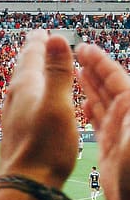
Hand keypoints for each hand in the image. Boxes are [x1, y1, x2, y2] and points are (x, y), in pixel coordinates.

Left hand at [0, 30, 76, 189]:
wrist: (24, 186)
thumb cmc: (44, 148)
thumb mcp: (57, 105)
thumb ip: (58, 72)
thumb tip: (55, 37)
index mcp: (25, 89)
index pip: (31, 57)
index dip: (38, 43)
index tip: (41, 32)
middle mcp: (14, 100)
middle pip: (22, 71)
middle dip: (31, 56)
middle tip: (36, 43)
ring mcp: (11, 118)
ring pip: (20, 89)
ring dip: (29, 75)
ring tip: (34, 70)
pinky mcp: (14, 135)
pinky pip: (21, 106)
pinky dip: (30, 96)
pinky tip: (31, 107)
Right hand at [77, 41, 129, 199]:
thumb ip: (127, 116)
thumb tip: (122, 94)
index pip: (117, 80)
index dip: (101, 63)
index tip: (83, 50)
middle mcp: (127, 120)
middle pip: (109, 87)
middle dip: (94, 69)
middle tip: (75, 53)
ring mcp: (118, 135)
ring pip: (103, 103)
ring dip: (90, 87)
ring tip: (76, 72)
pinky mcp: (109, 150)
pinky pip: (98, 124)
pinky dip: (89, 111)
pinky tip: (82, 106)